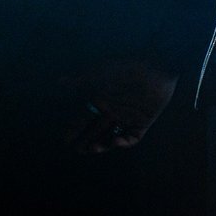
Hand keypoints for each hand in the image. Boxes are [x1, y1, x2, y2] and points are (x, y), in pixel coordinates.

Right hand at [61, 58, 178, 154]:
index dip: (74, 129)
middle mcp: (112, 110)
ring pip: (111, 137)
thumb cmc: (126, 66)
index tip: (65, 140)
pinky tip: (116, 142)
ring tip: (93, 148)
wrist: (156, 65)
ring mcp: (127, 117)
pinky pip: (132, 138)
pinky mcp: (143, 121)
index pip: (84, 118)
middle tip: (77, 150)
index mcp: (101, 99)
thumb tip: (59, 81)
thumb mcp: (99, 72)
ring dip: (102, 145)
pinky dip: (124, 142)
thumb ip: (80, 80)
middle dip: (85, 141)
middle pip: (95, 131)